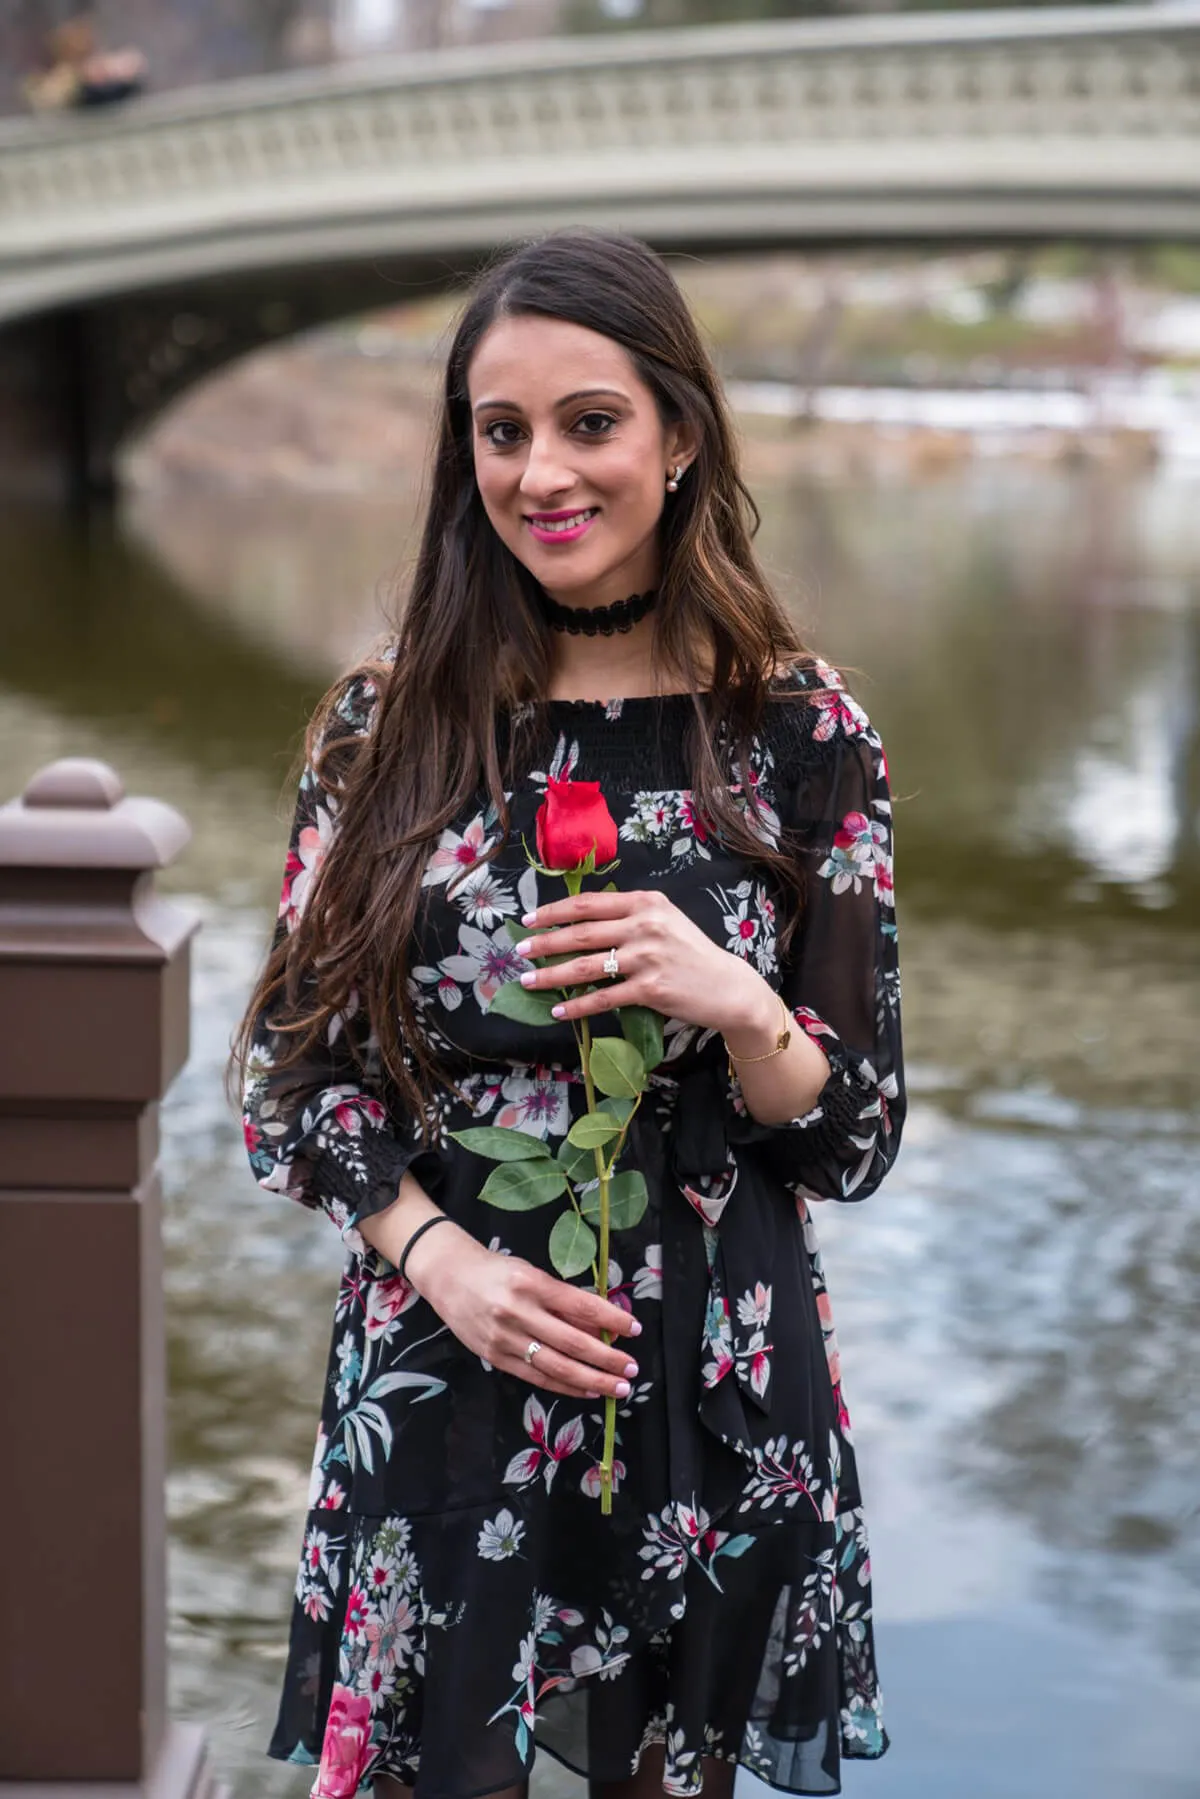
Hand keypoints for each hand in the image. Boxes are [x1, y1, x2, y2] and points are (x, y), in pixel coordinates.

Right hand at [408, 1228, 641, 1400]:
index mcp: (531, 1284)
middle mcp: (518, 1312)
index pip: (581, 1305)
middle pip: (572, 1342)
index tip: (634, 1329)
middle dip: (607, 1359)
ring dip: (592, 1380)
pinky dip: (565, 1387)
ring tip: (617, 1388)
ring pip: (557, 1367)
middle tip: (631, 1369)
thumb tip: (601, 1324)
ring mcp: (505, 1339)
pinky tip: (586, 1391)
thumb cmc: (497, 1271)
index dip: (611, 1320)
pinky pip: (537, 1377)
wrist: (448, 1277)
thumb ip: (563, 1300)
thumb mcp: (532, 1273)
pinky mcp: (496, 1358)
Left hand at [513, 888, 775, 1037]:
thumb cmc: (692, 954)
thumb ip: (629, 917)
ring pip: (586, 966)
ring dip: (551, 975)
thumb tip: (580, 925)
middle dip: (544, 942)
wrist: (728, 987)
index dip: (554, 911)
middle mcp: (646, 925)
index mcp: (646, 902)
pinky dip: (577, 1006)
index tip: (530, 920)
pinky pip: (603, 998)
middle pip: (581, 933)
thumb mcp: (665, 921)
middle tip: (519, 950)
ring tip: (528, 981)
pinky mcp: (650, 989)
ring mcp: (648, 957)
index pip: (589, 904)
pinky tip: (558, 1011)